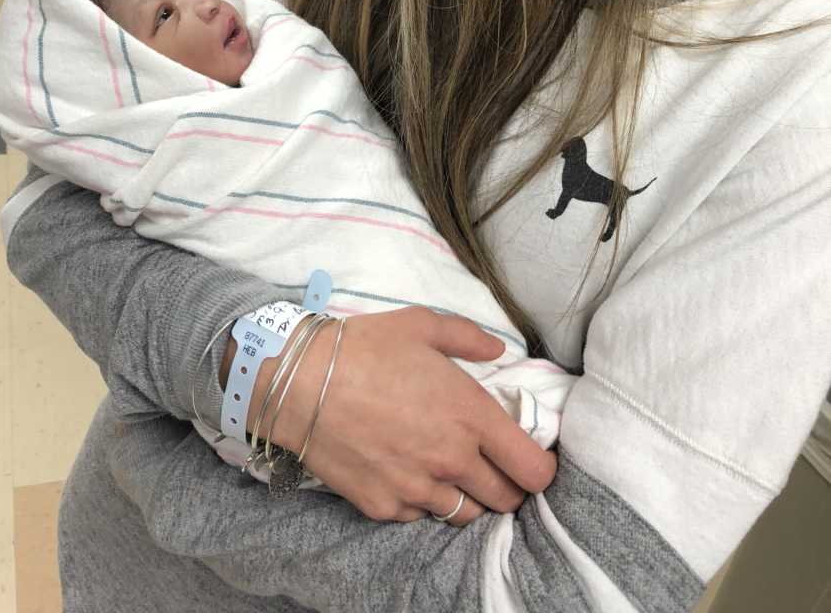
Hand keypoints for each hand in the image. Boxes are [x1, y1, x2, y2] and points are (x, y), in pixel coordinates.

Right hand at [245, 306, 556, 524]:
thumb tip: (498, 349)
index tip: (531, 460)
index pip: (533, 469)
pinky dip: (420, 500)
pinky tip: (405, 472)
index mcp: (470, 414)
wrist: (300, 383)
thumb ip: (468, 338)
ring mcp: (417, 489)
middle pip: (506, 500)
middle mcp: (452, 459)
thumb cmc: (363, 347)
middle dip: (506, 486)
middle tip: (491, 466)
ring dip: (465, 496)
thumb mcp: (421, 325)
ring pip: (465, 515)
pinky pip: (418, 516)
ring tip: (447, 470)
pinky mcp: (384, 507)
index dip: (540, 469)